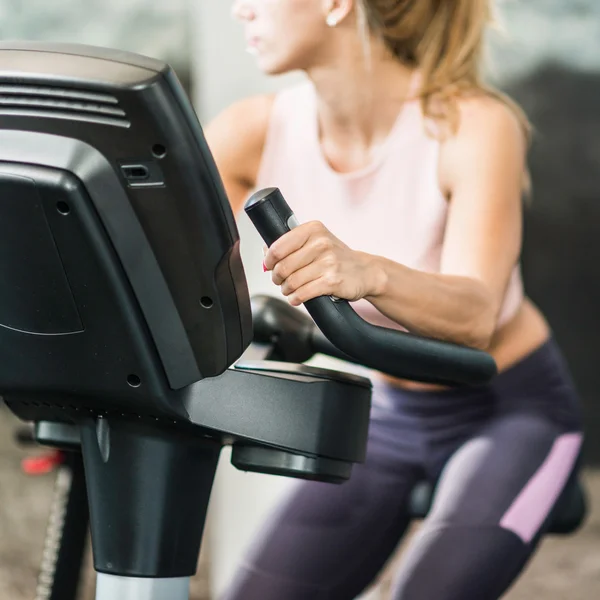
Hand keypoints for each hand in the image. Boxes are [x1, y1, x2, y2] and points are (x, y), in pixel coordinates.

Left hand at [263, 221, 384, 305]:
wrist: (365, 271)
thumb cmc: (336, 257)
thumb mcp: (316, 242)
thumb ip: (291, 245)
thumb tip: (265, 253)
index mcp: (313, 229)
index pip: (279, 246)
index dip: (270, 260)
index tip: (270, 266)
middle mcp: (321, 243)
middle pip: (283, 266)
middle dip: (277, 278)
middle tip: (280, 281)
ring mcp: (329, 262)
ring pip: (292, 282)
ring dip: (286, 290)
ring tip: (289, 290)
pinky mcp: (333, 281)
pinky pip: (303, 293)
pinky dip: (296, 298)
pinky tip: (297, 298)